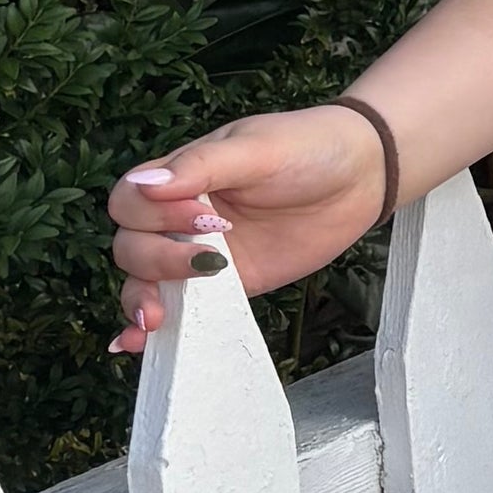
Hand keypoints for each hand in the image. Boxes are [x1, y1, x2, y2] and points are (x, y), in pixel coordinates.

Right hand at [107, 112, 388, 361]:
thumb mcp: (256, 149)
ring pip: (145, 281)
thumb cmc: (307, 147)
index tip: (203, 214)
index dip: (152, 215)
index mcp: (180, 177)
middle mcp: (180, 217)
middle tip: (207, 260)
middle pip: (131, 246)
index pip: (129, 202)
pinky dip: (152, 328)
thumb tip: (143, 183)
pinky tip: (137, 345)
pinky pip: (183, 306)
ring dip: (141, 301)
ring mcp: (201, 253)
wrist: (363, 175)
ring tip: (155, 320)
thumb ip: (200, 167)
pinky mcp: (230, 284)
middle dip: (155, 260)